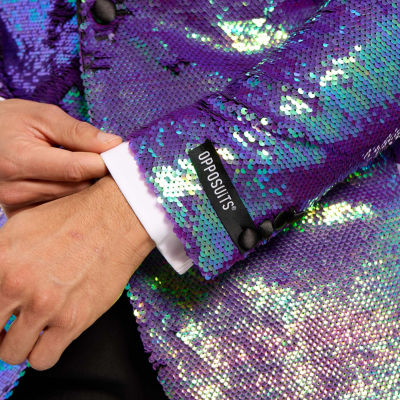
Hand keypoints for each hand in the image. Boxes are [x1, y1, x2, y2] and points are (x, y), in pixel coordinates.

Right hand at [0, 99, 121, 216]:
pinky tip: (70, 181)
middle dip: (97, 174)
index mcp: (20, 160)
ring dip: (85, 185)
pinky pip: (60, 208)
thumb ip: (78, 131)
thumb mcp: (42, 116)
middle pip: (77, 188)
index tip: (121, 157)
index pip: (76, 169)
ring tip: (84, 167)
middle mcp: (16, 189)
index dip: (104, 163)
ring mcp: (17, 204)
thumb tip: (114, 144)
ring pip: (73, 200)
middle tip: (106, 160)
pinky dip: (71, 195)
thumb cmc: (9, 122)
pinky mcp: (20, 212)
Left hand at [0, 175, 153, 369]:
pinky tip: (52, 335)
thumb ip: (0, 256)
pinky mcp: (73, 320)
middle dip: (0, 329)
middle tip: (11, 323)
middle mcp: (17, 283)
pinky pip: (42, 360)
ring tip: (33, 330)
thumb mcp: (23, 225)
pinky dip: (43, 353)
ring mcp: (45, 305)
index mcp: (1, 258)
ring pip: (12, 353)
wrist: (117, 220)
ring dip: (20, 344)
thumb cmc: (76, 218)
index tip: (2, 312)